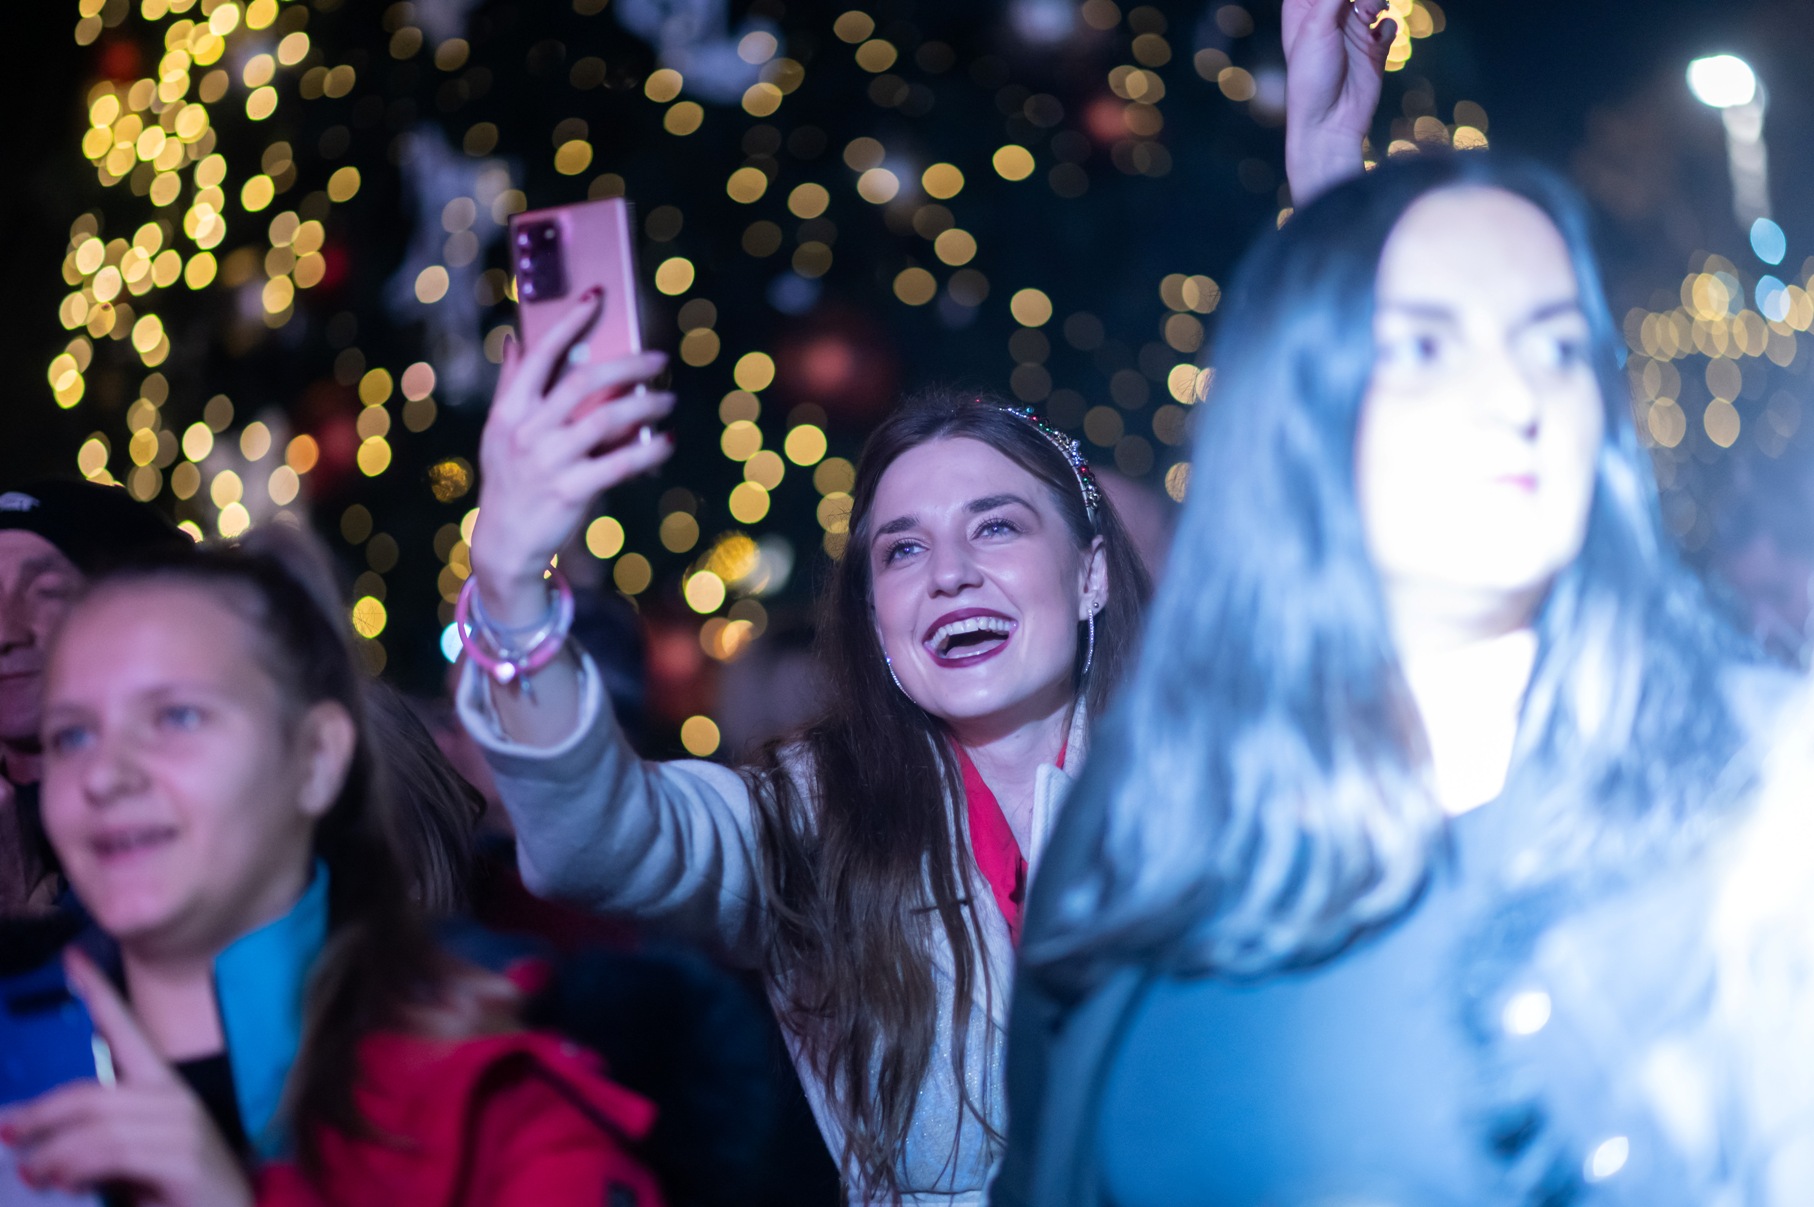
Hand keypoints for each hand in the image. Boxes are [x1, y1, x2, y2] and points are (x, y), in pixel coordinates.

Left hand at [0, 950, 251, 1205]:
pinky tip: (60, 1181)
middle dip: (40, 1112)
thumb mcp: (130, 1161)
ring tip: (31, 1172)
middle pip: (91, 1093)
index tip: (71, 957)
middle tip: (7, 1131)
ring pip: (96, 1125)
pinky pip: (114, 1153)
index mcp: (163, 1087)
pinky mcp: (183, 1160)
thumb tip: (31, 1147)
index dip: (99, 993)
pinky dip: (75, 1167)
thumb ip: (93, 1143)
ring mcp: (182, 1128)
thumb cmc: (174, 1192)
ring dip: (51, 1152)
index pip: (127, 1031)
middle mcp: (174, 1099)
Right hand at [470, 293, 675, 623]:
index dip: (569, 321)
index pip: (540, 354)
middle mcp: (527, 431)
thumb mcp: (500, 433)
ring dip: (646, 405)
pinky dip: (648, 451)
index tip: (596, 297)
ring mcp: (548, 461)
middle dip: (628, 364)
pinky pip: (620, 463)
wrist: (505, 543)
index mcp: (509, 410)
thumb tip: (513, 340)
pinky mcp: (571, 490)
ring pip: (607, 419)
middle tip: (660, 360)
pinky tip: (666, 442)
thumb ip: (510, 386)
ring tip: (669, 402)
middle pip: (583, 381)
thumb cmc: (509, 481)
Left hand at [1283, 0, 1396, 203]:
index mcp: (1303, 7)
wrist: (1330, 121)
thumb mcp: (1316, 26)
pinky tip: (1378, 37)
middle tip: (1363, 6)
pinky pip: (1388, 23)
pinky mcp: (1373, 46)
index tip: (1343, 2)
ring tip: (1372, 13)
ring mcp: (1352, 30)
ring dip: (1376, 1)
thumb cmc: (1312, 76)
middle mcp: (1329, 14)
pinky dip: (1387, 26)